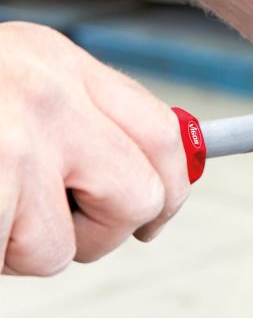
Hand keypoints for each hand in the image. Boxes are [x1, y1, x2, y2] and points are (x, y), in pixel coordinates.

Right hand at [0, 22, 187, 275]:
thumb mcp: (22, 83)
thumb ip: (88, 119)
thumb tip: (159, 179)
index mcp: (61, 61)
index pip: (164, 135)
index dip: (171, 188)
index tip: (155, 215)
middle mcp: (47, 93)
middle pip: (141, 195)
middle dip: (105, 229)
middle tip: (61, 223)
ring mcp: (13, 141)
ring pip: (70, 245)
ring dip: (26, 247)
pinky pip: (15, 256)